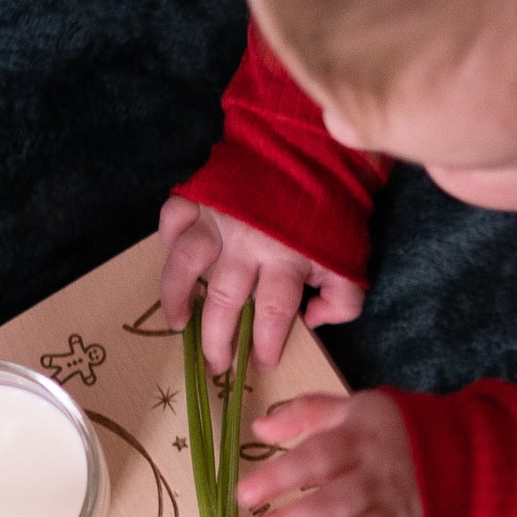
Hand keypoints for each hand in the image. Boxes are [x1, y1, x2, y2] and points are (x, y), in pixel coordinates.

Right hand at [158, 196, 365, 371]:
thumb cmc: (331, 214)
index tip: (261, 363)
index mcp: (288, 259)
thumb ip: (343, 300)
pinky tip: (169, 256)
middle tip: (216, 364)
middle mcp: (249, 241)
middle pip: (226, 299)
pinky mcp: (203, 194)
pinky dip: (167, 236)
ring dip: (177, 296)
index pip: (272, 313)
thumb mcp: (350, 260)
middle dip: (218, 339)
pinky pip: (173, 216)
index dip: (265, 344)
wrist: (313, 152)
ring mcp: (220, 217)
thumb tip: (312, 321)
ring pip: (187, 261)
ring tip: (177, 322)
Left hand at [236, 391, 425, 516]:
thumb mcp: (351, 409)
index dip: (281, 475)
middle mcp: (379, 479)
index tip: (244, 495)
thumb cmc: (387, 435)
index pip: (317, 456)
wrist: (460, 451)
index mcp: (359, 442)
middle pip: (335, 501)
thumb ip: (306, 413)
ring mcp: (399, 512)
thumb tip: (261, 428)